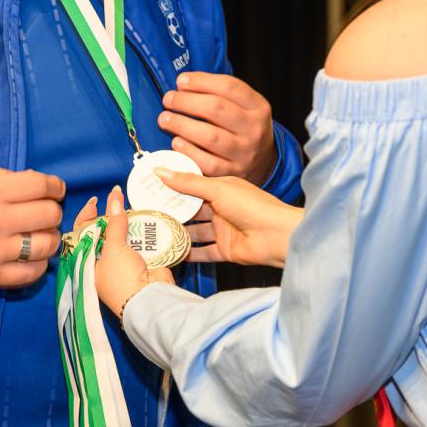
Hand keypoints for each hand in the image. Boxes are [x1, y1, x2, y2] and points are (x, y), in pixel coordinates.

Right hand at [0, 164, 65, 287]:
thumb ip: (2, 176)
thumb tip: (35, 181)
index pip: (41, 186)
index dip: (55, 186)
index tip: (55, 189)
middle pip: (49, 215)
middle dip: (52, 211)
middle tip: (44, 212)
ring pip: (46, 246)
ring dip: (49, 238)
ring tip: (40, 235)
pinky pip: (30, 274)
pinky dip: (38, 265)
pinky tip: (32, 257)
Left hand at [81, 189, 175, 319]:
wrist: (148, 299)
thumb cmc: (121, 279)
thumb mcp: (113, 249)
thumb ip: (114, 224)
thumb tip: (115, 201)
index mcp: (87, 264)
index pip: (81, 236)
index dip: (86, 217)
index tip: (94, 202)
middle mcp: (102, 264)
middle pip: (103, 234)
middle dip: (109, 216)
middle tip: (115, 198)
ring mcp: (122, 263)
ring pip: (121, 236)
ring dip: (126, 222)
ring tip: (129, 205)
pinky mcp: (140, 263)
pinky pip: (138, 242)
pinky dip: (140, 232)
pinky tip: (143, 218)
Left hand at [159, 72, 276, 184]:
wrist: (263, 163)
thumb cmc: (242, 127)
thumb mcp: (243, 106)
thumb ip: (218, 93)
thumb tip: (182, 85)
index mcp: (258, 107)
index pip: (229, 87)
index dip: (201, 81)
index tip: (180, 81)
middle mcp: (254, 129)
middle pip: (216, 109)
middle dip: (186, 101)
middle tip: (168, 99)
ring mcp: (245, 154)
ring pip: (210, 137)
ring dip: (181, 125)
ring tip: (165, 119)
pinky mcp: (233, 174)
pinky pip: (207, 163)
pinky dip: (188, 151)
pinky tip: (176, 142)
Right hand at [162, 168, 301, 267]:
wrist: (277, 236)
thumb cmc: (253, 206)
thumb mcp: (217, 189)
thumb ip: (188, 183)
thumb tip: (161, 172)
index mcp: (222, 188)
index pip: (193, 185)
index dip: (174, 186)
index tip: (152, 187)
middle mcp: (221, 208)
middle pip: (192, 210)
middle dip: (173, 211)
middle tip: (149, 212)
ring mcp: (224, 230)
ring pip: (196, 232)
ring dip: (179, 233)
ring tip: (157, 233)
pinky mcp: (226, 250)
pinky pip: (204, 252)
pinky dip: (191, 254)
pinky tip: (174, 253)